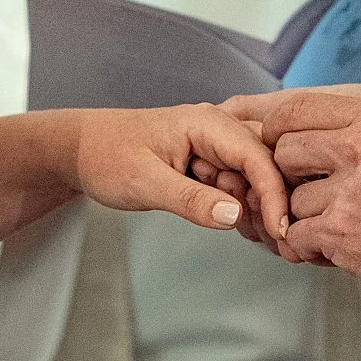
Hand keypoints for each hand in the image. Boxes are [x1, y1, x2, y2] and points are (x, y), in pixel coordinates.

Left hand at [74, 104, 291, 240]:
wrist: (80, 151)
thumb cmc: (105, 156)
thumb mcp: (145, 183)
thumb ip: (190, 200)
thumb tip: (234, 215)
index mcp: (207, 122)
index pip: (258, 156)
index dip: (274, 194)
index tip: (280, 228)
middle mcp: (218, 128)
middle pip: (267, 164)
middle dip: (271, 201)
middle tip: (269, 238)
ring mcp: (215, 145)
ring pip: (255, 177)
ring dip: (256, 206)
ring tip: (250, 234)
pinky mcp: (210, 162)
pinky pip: (238, 184)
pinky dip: (241, 206)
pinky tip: (234, 224)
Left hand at [195, 86, 360, 258]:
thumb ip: (354, 128)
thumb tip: (296, 126)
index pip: (295, 107)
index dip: (278, 131)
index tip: (281, 148)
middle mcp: (360, 146)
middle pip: (284, 151)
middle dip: (291, 177)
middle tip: (317, 194)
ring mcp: (349, 189)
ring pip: (289, 198)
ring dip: (306, 218)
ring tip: (340, 225)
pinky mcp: (339, 229)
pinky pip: (295, 234)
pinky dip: (309, 247)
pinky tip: (337, 247)